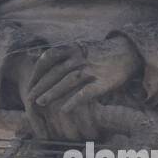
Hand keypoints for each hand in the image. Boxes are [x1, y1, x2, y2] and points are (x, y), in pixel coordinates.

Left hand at [25, 37, 140, 137]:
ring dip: (52, 92)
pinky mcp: (103, 82)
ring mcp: (92, 68)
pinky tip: (64, 110)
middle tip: (29, 98)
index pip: (48, 58)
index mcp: (73, 47)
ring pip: (68, 80)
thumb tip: (38, 61)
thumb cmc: (100, 54)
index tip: (29, 85)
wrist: (128, 51)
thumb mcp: (80, 48)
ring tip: (40, 103)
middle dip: (40, 85)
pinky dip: (74, 101)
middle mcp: (80, 57)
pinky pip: (86, 92)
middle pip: (55, 71)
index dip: (37, 72)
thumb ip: (63, 55)